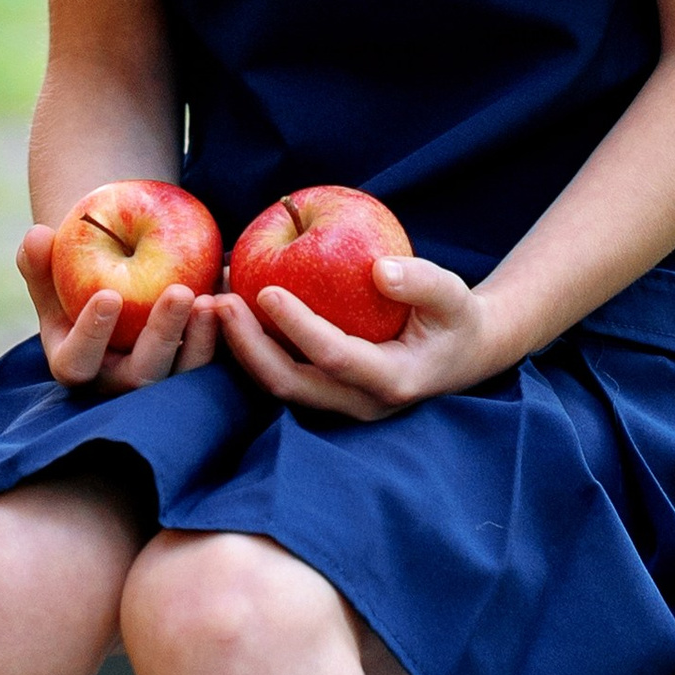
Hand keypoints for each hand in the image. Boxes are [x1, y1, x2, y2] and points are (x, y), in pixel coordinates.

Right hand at [17, 224, 222, 392]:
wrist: (114, 289)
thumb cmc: (74, 280)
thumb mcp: (51, 271)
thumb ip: (39, 260)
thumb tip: (37, 235)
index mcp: (77, 364)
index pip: (79, 363)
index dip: (92, 335)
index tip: (109, 296)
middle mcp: (119, 381)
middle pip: (143, 374)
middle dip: (163, 335)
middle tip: (181, 292)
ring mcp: (162, 378)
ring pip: (186, 375)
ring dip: (202, 339)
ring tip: (212, 299)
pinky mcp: (193, 366)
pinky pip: (216, 357)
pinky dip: (226, 327)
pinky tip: (233, 291)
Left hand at [211, 254, 514, 422]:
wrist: (461, 353)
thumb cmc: (455, 318)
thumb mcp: (454, 296)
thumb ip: (423, 282)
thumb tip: (379, 270)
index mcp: (392, 382)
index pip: (334, 358)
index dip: (299, 327)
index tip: (267, 290)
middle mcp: (359, 404)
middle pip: (290, 384)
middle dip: (249, 346)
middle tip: (220, 300)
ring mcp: (338, 404)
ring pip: (276, 386)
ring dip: (241, 349)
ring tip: (213, 301)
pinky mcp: (323, 393)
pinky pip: (277, 374)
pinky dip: (250, 347)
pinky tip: (229, 310)